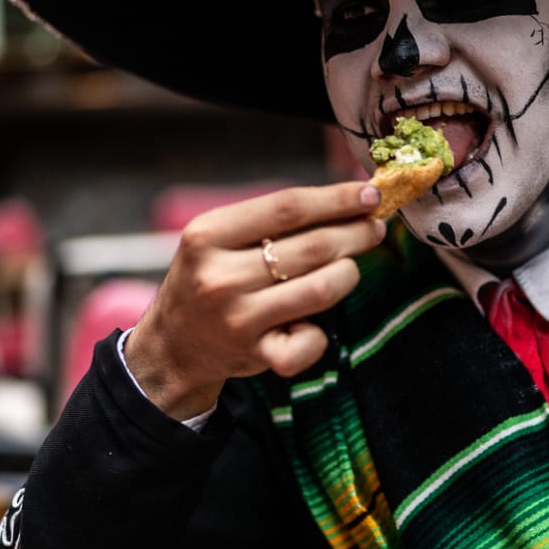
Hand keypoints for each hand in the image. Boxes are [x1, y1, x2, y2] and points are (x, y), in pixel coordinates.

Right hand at [126, 181, 385, 419]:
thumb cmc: (209, 280)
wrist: (173, 346)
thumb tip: (345, 199)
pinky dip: (320, 334)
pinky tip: (310, 325)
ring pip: (321, 288)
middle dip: (356, 233)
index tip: (369, 193)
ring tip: (349, 268)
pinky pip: (311, 342)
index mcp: (207, 234)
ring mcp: (238, 319)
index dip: (337, 199)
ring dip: (348, 274)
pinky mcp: (255, 355)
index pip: (287, 207)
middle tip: (375, 227)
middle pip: (313, 246)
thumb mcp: (218, 240)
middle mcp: (220, 276)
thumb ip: (269, 220)